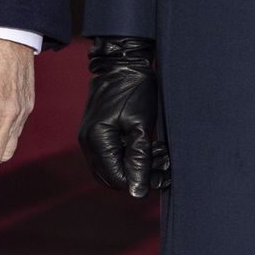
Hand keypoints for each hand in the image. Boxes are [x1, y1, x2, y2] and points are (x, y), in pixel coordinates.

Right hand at [79, 36, 171, 197]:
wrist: (123, 62)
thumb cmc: (135, 89)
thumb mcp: (142, 126)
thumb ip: (139, 160)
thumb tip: (137, 191)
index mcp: (97, 141)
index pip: (118, 178)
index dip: (142, 182)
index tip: (166, 175)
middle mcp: (88, 143)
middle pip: (113, 177)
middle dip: (141, 175)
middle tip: (166, 164)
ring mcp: (91, 138)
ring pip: (114, 166)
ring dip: (139, 165)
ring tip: (162, 154)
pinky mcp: (98, 132)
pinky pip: (113, 155)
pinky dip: (132, 155)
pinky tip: (151, 147)